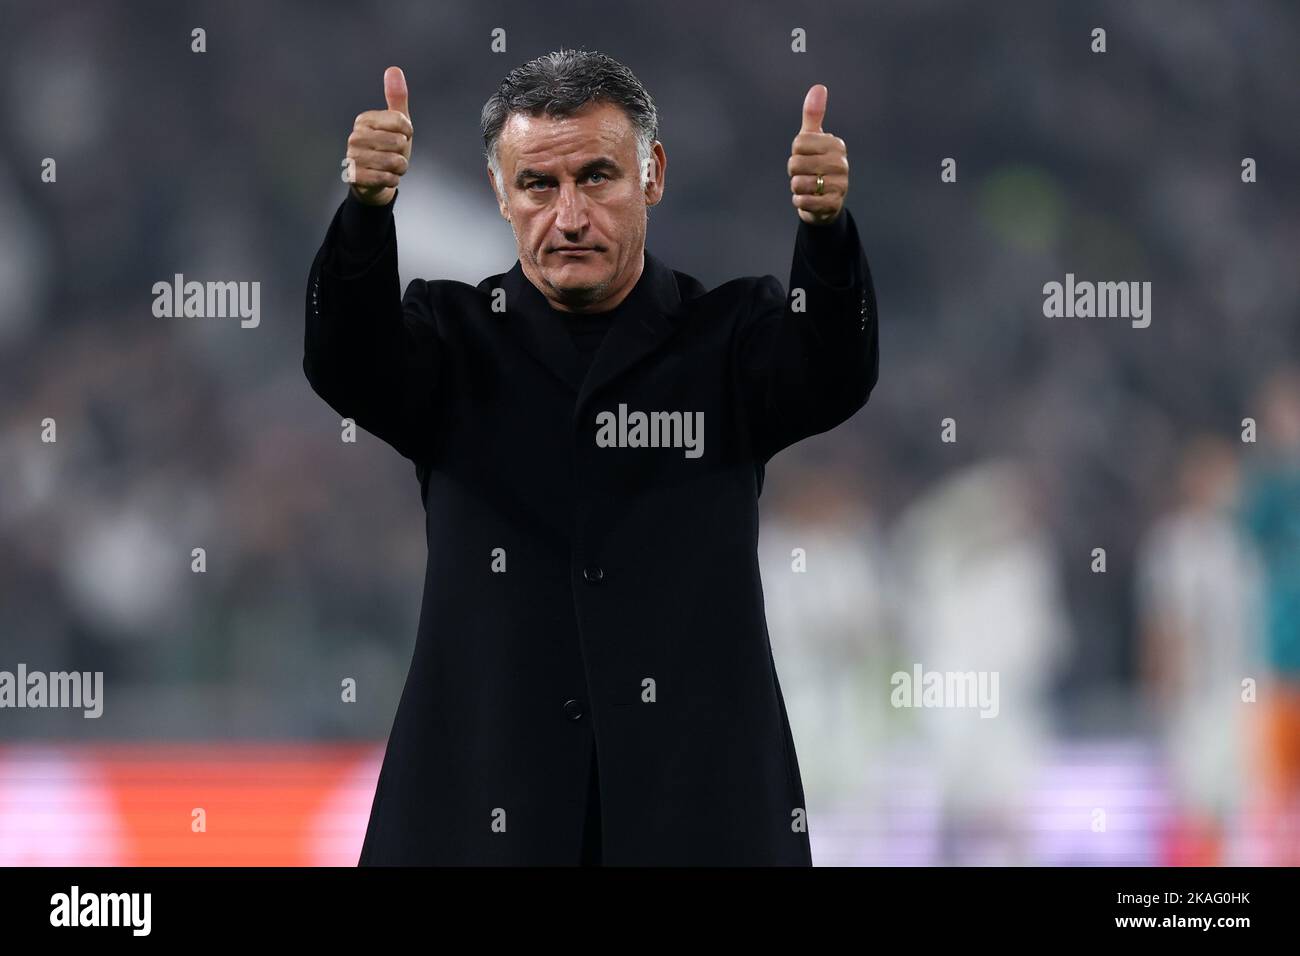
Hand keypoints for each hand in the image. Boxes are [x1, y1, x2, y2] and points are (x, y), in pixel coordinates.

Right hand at [345, 66, 413, 205]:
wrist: (376, 180)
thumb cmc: (388, 148)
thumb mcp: (397, 123)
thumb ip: (396, 97)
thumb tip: (394, 69)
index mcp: (364, 120)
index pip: (401, 122)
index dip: (408, 133)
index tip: (401, 136)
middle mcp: (355, 136)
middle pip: (399, 143)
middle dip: (403, 154)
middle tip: (393, 155)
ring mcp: (353, 157)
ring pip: (394, 162)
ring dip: (399, 169)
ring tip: (389, 167)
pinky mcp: (355, 177)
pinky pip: (387, 178)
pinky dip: (392, 180)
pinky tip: (384, 178)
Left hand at [787, 84, 847, 224]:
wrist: (826, 203)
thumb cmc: (817, 165)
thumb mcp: (813, 139)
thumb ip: (813, 115)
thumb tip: (818, 87)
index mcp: (836, 144)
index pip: (798, 144)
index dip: (795, 153)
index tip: (805, 157)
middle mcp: (841, 163)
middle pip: (795, 164)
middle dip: (794, 172)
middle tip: (806, 174)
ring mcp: (840, 184)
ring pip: (798, 183)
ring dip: (797, 188)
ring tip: (808, 187)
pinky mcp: (833, 204)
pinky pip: (804, 201)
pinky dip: (800, 201)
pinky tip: (808, 199)